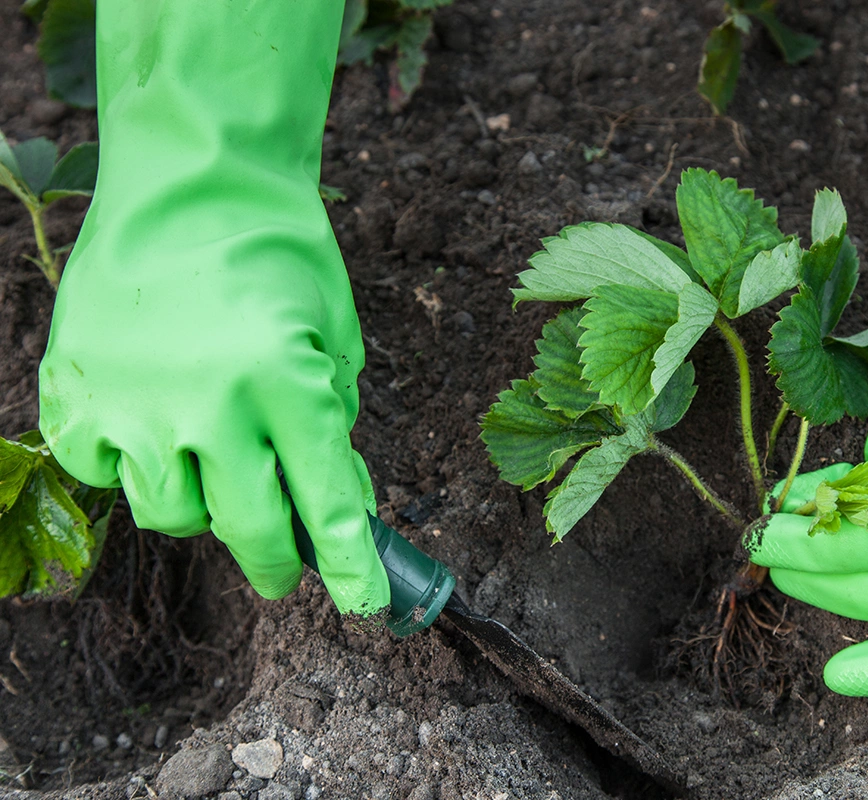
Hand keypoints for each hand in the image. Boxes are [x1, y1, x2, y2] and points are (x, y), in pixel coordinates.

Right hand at [37, 0, 388, 615]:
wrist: (192, 179)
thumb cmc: (279, 250)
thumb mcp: (334, 334)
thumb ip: (335, 421)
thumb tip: (341, 499)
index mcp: (288, 383)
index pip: (329, 503)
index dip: (351, 566)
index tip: (366, 604)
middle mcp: (211, 404)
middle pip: (251, 528)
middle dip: (278, 564)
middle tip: (285, 572)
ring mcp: (135, 401)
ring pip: (173, 515)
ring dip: (204, 510)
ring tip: (218, 475)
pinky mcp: (78, 391)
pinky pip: (103, 474)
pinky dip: (132, 471)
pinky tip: (155, 437)